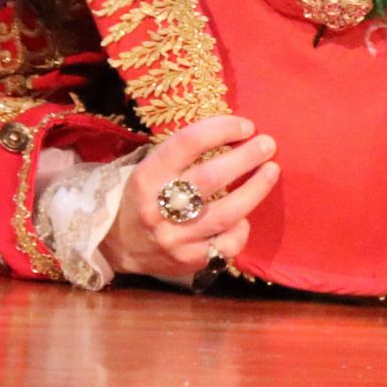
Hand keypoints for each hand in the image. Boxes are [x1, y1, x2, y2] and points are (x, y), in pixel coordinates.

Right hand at [105, 115, 280, 282]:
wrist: (115, 246)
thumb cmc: (142, 197)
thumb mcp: (150, 169)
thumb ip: (183, 154)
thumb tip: (233, 132)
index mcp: (147, 176)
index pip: (188, 143)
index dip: (221, 129)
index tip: (245, 126)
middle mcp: (159, 207)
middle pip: (211, 178)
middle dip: (245, 158)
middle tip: (268, 144)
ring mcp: (175, 237)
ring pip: (225, 213)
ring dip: (254, 190)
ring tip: (271, 171)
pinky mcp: (189, 261)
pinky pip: (226, 245)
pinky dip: (241, 229)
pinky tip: (245, 216)